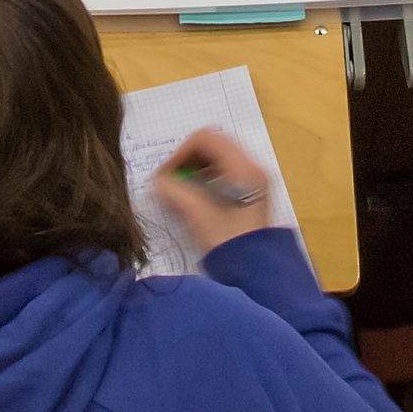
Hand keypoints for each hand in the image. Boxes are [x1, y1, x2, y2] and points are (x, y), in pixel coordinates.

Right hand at [151, 124, 277, 255]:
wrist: (255, 273)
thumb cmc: (228, 243)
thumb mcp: (197, 214)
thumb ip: (173, 191)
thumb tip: (158, 181)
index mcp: (244, 167)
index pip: (206, 139)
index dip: (180, 153)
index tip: (166, 175)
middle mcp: (252, 167)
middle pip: (212, 146)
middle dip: (186, 161)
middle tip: (171, 182)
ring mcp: (253, 179)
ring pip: (216, 160)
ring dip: (194, 171)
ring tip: (180, 192)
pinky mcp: (249, 192)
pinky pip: (222, 174)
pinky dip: (204, 180)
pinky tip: (193, 199)